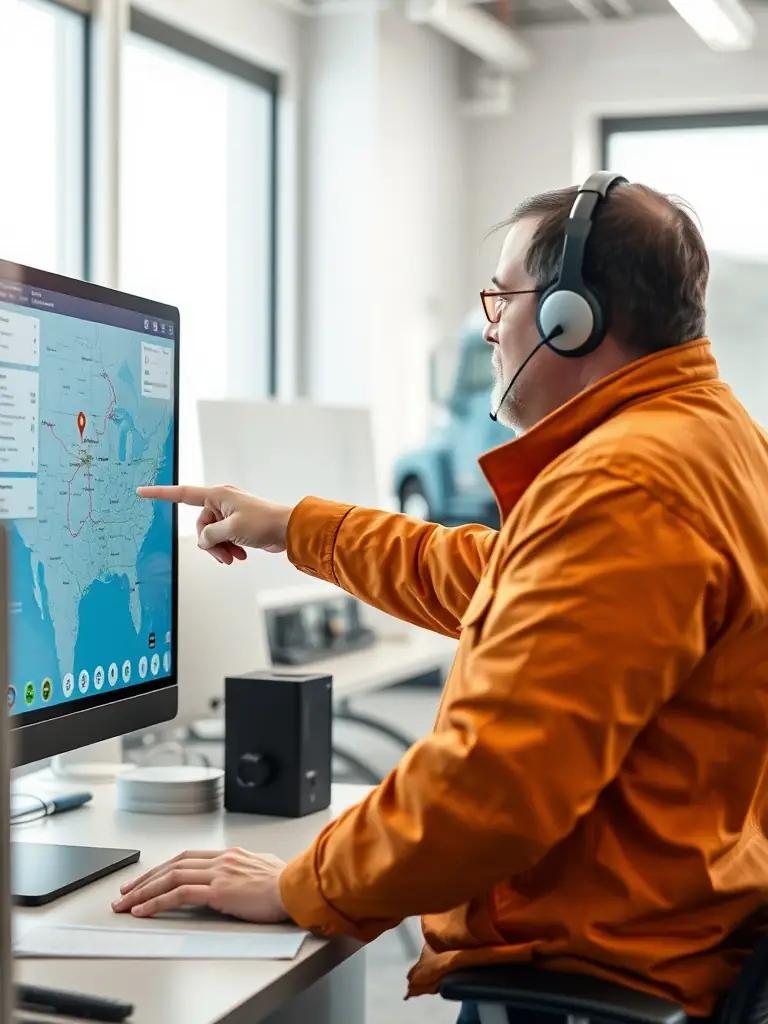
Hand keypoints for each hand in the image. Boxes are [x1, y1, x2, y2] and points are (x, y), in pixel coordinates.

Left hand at [112, 849, 289, 921]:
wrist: (297, 887)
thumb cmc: (287, 883)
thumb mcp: (262, 868)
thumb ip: (246, 870)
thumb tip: (240, 878)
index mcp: (230, 855)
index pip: (186, 858)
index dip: (162, 869)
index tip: (147, 879)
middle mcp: (221, 860)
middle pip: (172, 865)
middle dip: (145, 879)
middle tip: (124, 892)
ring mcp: (218, 874)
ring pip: (170, 877)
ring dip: (144, 891)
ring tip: (125, 904)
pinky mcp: (219, 891)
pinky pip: (179, 894)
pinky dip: (157, 901)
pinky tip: (144, 910)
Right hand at [137, 484, 291, 564]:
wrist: (287, 530)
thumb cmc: (263, 523)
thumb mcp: (231, 531)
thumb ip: (210, 536)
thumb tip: (204, 540)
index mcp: (217, 495)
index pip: (182, 494)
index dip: (160, 494)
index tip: (142, 491)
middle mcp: (222, 501)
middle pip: (201, 525)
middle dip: (210, 543)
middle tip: (224, 555)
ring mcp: (230, 512)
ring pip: (213, 534)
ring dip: (221, 548)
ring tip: (234, 558)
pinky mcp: (238, 523)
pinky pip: (224, 537)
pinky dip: (229, 547)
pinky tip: (240, 555)